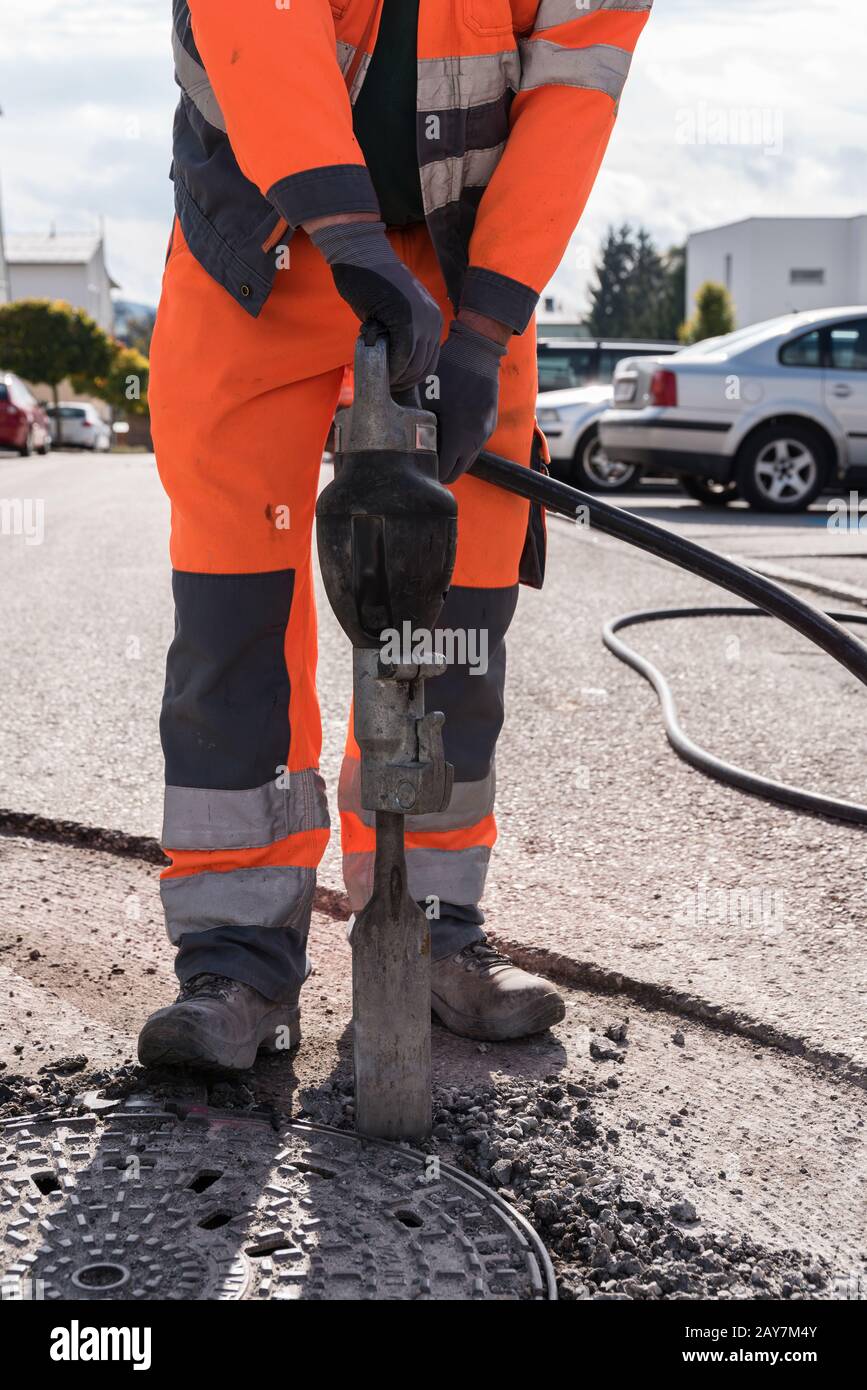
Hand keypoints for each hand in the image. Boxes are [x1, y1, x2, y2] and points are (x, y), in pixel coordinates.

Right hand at [308, 219, 441, 389]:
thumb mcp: (394, 312)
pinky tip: (382, 370)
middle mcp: (433, 318)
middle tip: (388, 386)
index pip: (430, 358)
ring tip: (382, 379)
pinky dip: (393, 367)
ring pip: (415, 362)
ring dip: (399, 376)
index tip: (397, 384)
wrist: (361, 255)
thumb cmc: (371, 283)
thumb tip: (397, 362)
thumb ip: (401, 334)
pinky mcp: (405, 317)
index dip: (414, 376)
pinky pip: (403, 353)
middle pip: (424, 364)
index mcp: (434, 317)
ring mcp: (421, 317)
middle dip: (406, 380)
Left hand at [428, 319, 506, 483]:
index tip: (419, 466)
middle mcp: (475, 441)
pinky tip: (452, 430)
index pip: (445, 473)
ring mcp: (485, 433)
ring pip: (468, 459)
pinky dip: (464, 445)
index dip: (431, 472)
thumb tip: (402, 443)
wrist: (477, 353)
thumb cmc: (446, 374)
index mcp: (458, 438)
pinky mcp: (491, 424)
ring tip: (438, 445)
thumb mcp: (424, 400)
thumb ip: (417, 425)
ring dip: (454, 457)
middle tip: (426, 459)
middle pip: (457, 471)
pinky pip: (476, 445)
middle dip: (442, 469)